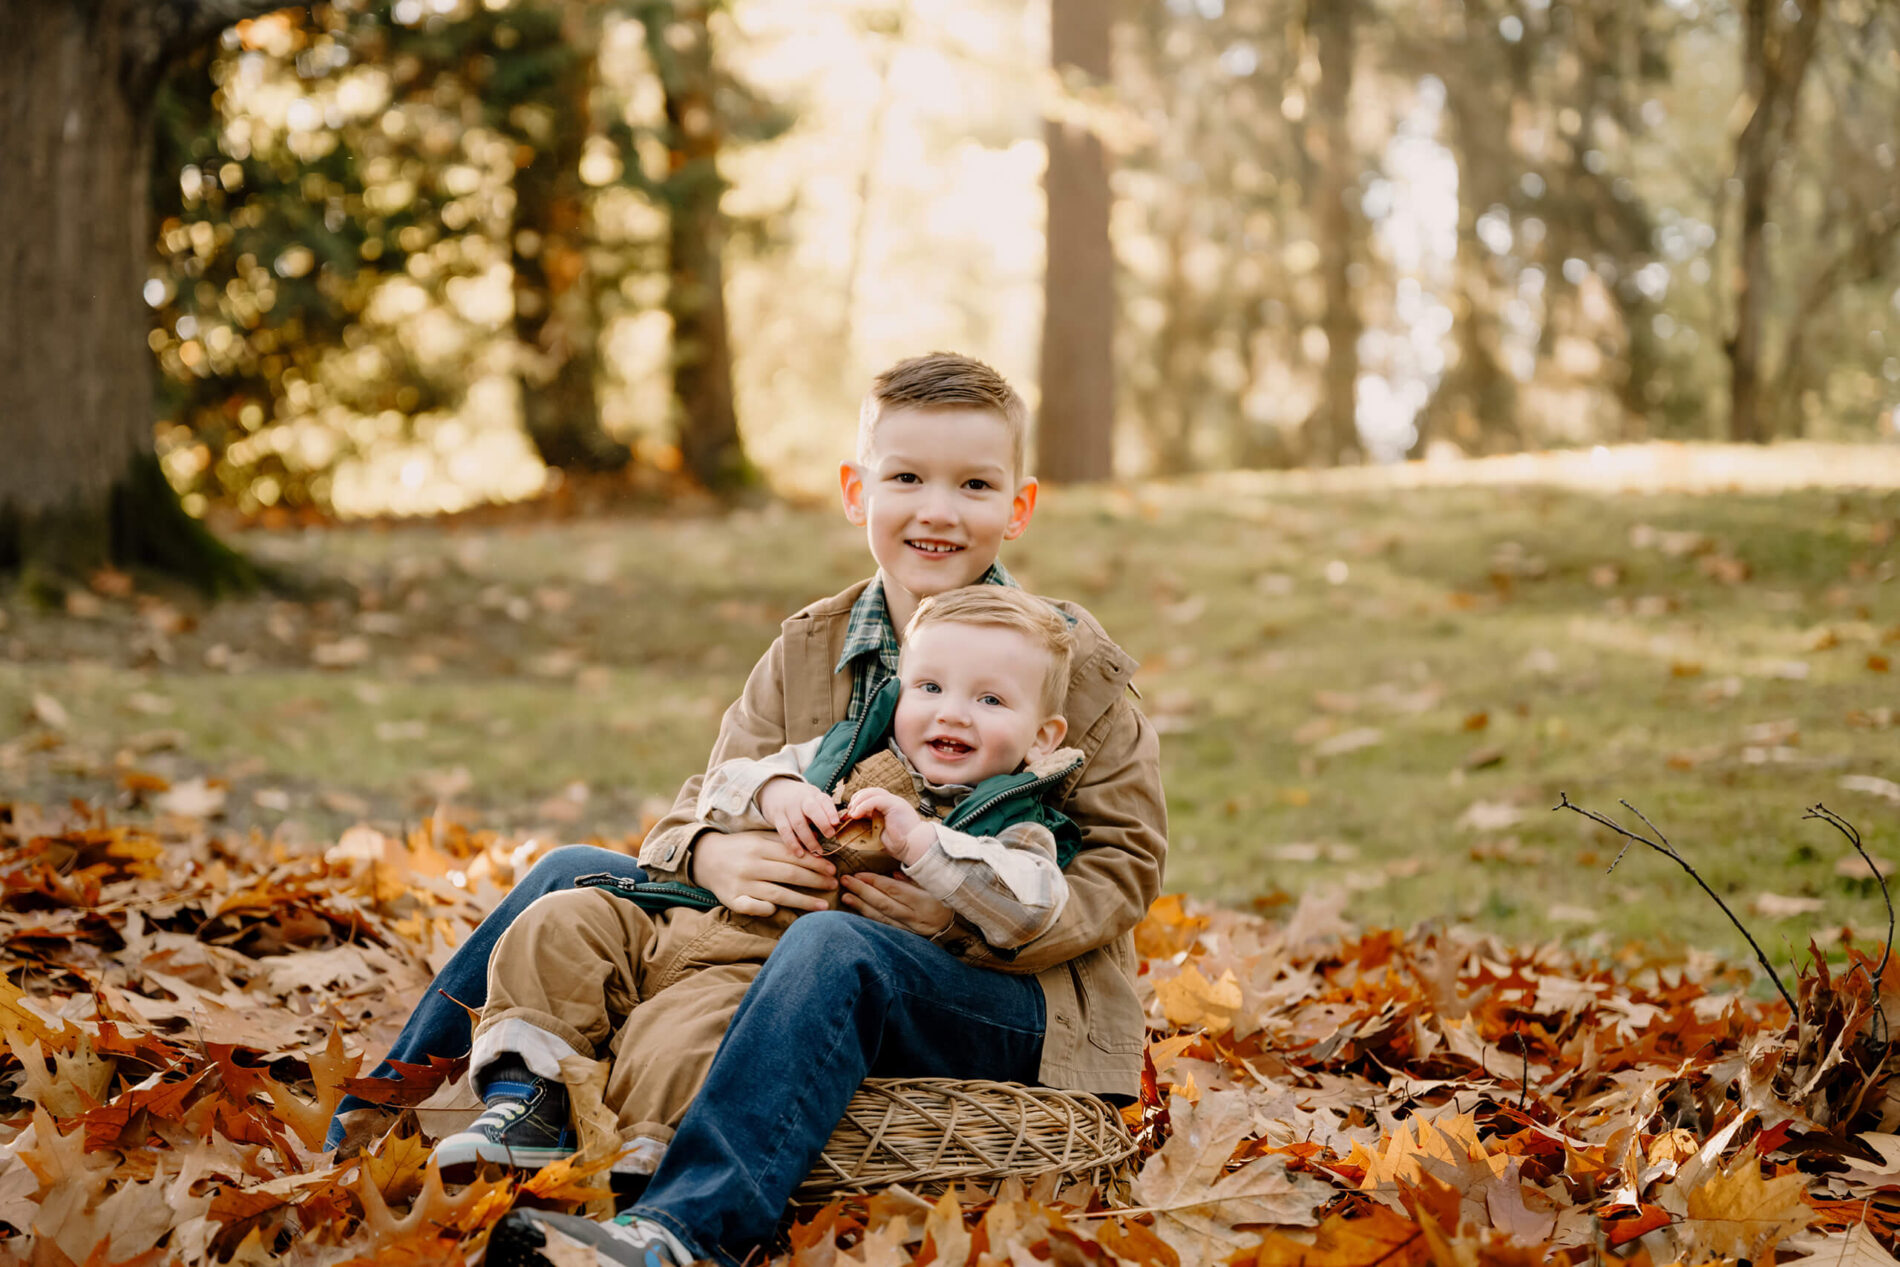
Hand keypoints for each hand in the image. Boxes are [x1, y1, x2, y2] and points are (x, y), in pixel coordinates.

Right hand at [691, 829, 837, 917]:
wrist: (705, 857)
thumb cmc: (739, 847)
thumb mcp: (758, 837)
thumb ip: (782, 843)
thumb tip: (813, 850)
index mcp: (760, 846)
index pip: (794, 856)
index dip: (816, 863)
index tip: (833, 869)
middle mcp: (752, 865)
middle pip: (790, 874)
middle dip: (815, 881)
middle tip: (834, 885)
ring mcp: (742, 884)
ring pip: (778, 894)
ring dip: (804, 901)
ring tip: (824, 906)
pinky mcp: (732, 899)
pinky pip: (753, 908)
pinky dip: (767, 909)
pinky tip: (781, 912)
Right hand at [756, 777, 841, 854]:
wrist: (776, 792)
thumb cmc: (803, 801)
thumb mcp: (814, 800)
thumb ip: (825, 812)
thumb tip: (836, 827)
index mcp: (813, 795)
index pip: (824, 800)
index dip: (830, 811)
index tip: (836, 823)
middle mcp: (800, 799)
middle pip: (811, 809)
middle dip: (822, 822)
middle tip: (830, 835)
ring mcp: (787, 808)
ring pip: (798, 824)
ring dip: (809, 839)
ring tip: (817, 852)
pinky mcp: (777, 817)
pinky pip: (784, 832)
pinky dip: (792, 844)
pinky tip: (800, 853)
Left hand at [840, 872, 954, 936]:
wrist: (958, 927)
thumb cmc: (946, 899)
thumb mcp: (933, 885)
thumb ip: (913, 879)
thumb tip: (893, 875)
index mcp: (923, 901)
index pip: (893, 889)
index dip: (874, 881)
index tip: (858, 873)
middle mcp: (915, 917)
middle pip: (883, 903)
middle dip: (862, 891)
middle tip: (845, 881)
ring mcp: (910, 930)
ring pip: (881, 918)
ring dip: (861, 907)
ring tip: (846, 897)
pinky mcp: (906, 937)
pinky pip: (885, 928)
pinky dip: (870, 919)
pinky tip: (858, 912)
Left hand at [844, 787, 930, 862]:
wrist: (913, 848)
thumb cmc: (898, 843)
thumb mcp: (879, 831)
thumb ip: (869, 822)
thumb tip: (853, 819)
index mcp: (890, 807)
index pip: (872, 796)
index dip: (858, 802)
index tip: (850, 813)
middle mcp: (893, 801)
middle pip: (871, 791)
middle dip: (857, 799)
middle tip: (849, 812)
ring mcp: (895, 801)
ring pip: (873, 792)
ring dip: (859, 801)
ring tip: (852, 812)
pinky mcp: (895, 805)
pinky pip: (876, 800)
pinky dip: (863, 805)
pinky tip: (856, 814)